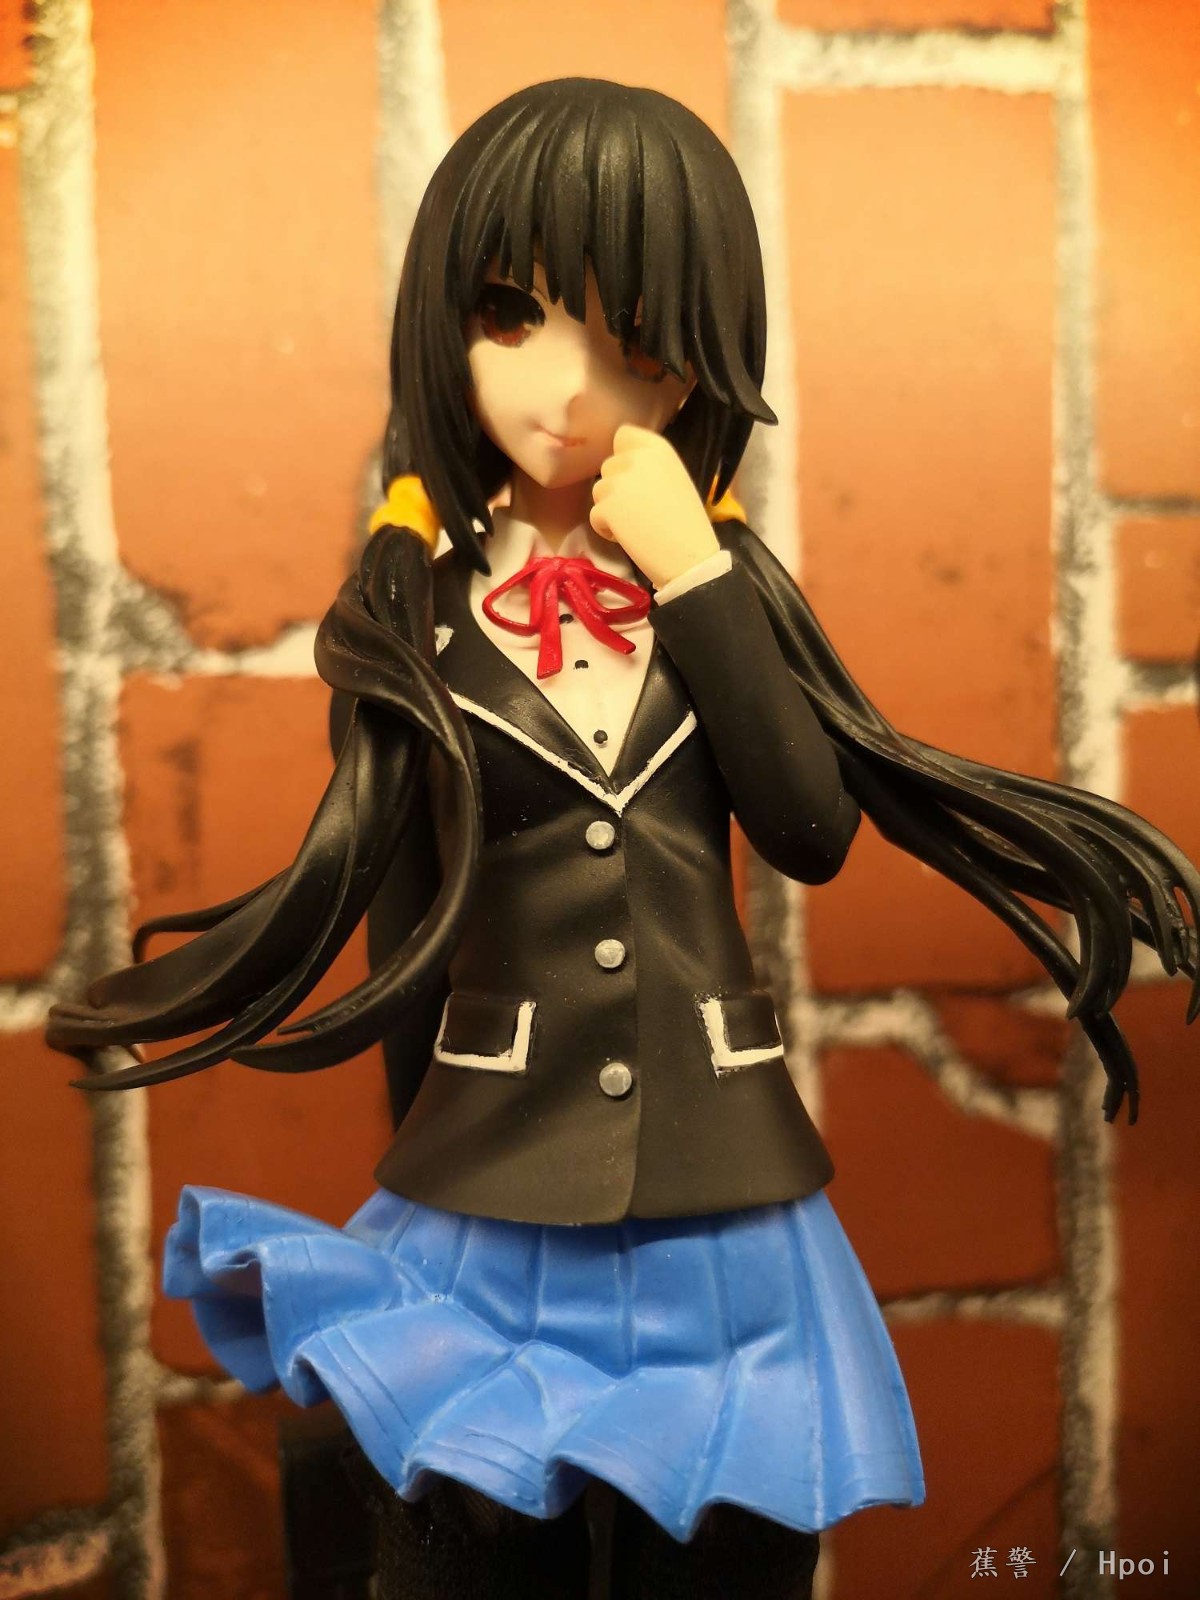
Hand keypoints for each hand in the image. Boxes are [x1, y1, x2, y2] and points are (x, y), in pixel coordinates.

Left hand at [590, 425, 718, 588]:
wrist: (689, 556)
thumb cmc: (688, 522)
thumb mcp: (674, 479)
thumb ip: (649, 467)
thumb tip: (624, 468)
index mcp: (658, 447)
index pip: (624, 435)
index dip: (623, 455)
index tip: (633, 475)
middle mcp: (636, 458)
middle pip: (608, 466)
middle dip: (616, 487)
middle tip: (639, 509)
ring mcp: (619, 482)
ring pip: (598, 491)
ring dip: (610, 508)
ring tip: (635, 524)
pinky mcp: (606, 507)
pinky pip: (595, 515)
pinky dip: (606, 529)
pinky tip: (629, 537)